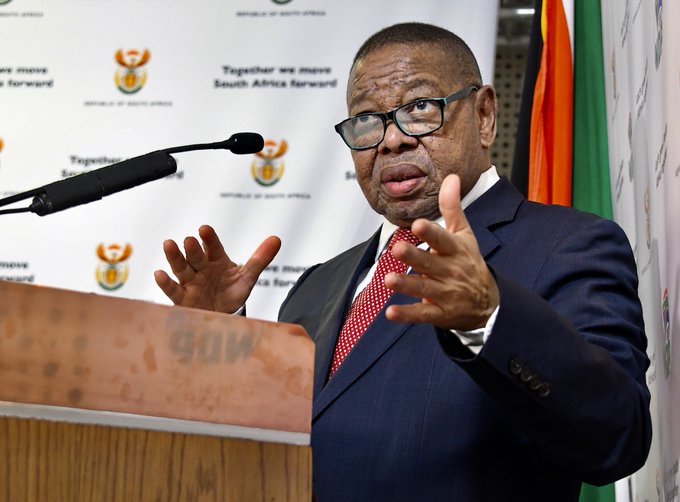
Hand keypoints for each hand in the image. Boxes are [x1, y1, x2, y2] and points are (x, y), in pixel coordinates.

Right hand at [154, 224, 280, 313]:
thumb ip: (260, 259)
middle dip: (192, 248)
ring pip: (181, 268)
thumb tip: (277, 239)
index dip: (209, 238)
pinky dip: (165, 283)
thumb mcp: (248, 277)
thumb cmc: (232, 292)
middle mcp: (201, 268)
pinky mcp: (182, 298)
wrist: (223, 317)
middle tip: (189, 240)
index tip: (204, 229)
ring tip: (168, 244)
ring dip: (174, 257)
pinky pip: (172, 290)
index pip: (213, 246)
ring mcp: (190, 282)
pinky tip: (159, 274)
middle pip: (195, 256)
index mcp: (217, 259)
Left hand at [384, 174, 498, 329]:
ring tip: (388, 280)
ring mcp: (445, 294)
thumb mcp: (464, 234)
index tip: (417, 225)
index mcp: (456, 250)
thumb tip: (450, 177)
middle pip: (431, 263)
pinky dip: (406, 314)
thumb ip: (452, 207)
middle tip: (397, 249)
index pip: (444, 239)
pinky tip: (390, 312)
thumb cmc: (469, 262)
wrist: (488, 303)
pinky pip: (422, 314)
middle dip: (414, 257)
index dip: (431, 233)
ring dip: (406, 285)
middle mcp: (450, 271)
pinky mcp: (440, 313)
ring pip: (424, 289)